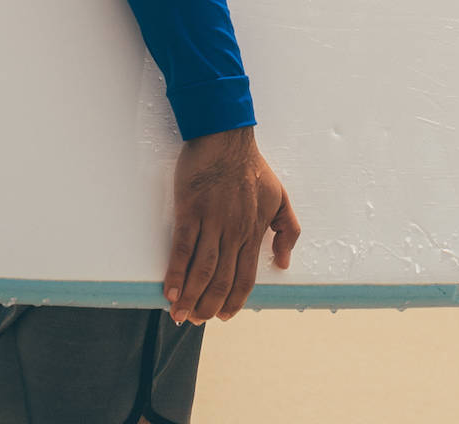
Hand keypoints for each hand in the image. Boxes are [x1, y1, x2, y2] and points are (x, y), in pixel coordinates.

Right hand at [164, 128, 299, 324]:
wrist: (225, 136)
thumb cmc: (251, 166)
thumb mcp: (280, 197)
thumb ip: (288, 230)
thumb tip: (284, 263)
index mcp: (254, 230)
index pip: (246, 277)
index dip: (235, 301)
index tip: (224, 316)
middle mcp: (234, 231)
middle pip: (222, 280)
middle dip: (209, 306)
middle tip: (197, 321)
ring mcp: (212, 222)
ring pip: (203, 270)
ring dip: (191, 297)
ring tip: (180, 315)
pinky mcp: (191, 211)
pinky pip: (183, 249)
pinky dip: (176, 273)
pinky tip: (170, 291)